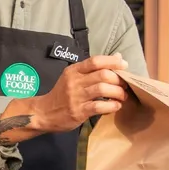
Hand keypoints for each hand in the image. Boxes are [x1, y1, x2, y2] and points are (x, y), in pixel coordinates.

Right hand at [0, 55, 129, 143]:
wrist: (43, 113)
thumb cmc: (62, 94)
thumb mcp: (74, 77)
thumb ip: (94, 68)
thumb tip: (119, 56)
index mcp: (74, 70)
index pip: (96, 61)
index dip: (113, 62)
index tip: (125, 65)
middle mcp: (74, 82)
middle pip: (103, 75)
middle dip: (119, 80)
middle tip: (125, 86)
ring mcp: (76, 97)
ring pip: (103, 89)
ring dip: (118, 93)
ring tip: (123, 96)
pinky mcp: (78, 111)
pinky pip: (99, 106)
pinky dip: (112, 106)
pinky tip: (116, 106)